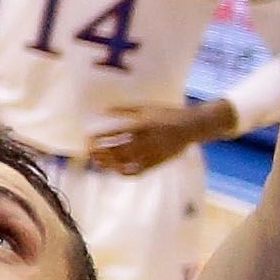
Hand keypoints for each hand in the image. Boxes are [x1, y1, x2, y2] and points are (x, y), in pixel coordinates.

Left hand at [86, 103, 210, 175]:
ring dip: (109, 163)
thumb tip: (102, 110)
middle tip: (89, 152)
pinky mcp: (157, 163)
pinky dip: (124, 172)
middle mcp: (146, 140)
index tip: (88, 138)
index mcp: (142, 124)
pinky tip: (115, 170)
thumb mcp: (145, 107)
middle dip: (101, 152)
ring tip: (97, 162)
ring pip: (126, 162)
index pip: (115, 133)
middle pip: (118, 150)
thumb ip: (124, 109)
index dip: (100, 137)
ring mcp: (152, 153)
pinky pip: (138, 171)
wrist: (191, 126)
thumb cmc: (166, 114)